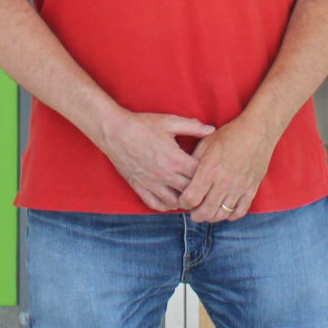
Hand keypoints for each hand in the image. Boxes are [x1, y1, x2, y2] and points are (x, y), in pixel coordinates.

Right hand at [99, 111, 214, 211]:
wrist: (114, 131)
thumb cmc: (142, 125)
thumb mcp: (170, 121)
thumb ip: (192, 126)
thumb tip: (212, 129)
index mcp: (175, 159)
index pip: (200, 175)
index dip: (209, 175)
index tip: (212, 171)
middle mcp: (165, 175)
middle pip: (190, 191)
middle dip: (199, 190)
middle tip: (206, 188)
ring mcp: (151, 183)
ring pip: (174, 202)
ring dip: (184, 200)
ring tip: (190, 195)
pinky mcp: (139, 187)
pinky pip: (155, 204)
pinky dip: (165, 205)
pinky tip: (171, 200)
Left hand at [179, 118, 276, 222]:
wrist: (257, 131)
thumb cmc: (229, 135)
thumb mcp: (205, 143)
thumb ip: (193, 162)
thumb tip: (183, 177)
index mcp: (209, 169)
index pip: (191, 198)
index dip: (184, 203)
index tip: (184, 200)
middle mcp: (224, 182)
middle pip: (205, 212)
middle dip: (196, 215)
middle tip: (193, 212)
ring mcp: (239, 188)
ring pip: (221, 215)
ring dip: (211, 217)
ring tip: (207, 211)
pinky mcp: (251, 190)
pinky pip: (239, 212)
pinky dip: (229, 215)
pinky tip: (224, 209)